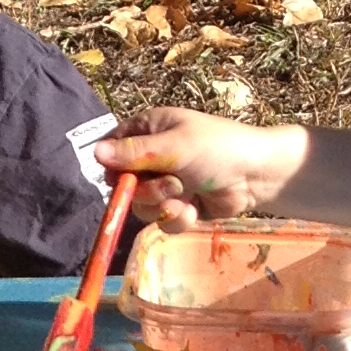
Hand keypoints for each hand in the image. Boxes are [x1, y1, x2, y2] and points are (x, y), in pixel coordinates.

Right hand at [96, 108, 306, 223]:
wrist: (256, 175)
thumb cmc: (217, 148)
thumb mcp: (174, 147)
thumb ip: (134, 153)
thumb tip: (94, 153)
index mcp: (148, 130)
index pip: (112, 149)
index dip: (114, 168)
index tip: (121, 179)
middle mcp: (153, 156)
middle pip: (125, 184)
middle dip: (147, 191)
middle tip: (172, 185)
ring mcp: (165, 183)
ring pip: (142, 206)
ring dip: (163, 206)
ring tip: (187, 196)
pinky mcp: (179, 206)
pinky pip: (162, 221)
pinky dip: (177, 219)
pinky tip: (194, 210)